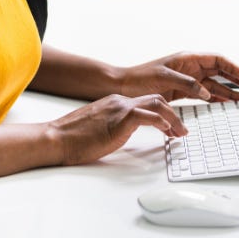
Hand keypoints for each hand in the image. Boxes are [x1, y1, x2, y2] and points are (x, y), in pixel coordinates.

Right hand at [48, 94, 184, 165]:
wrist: (56, 138)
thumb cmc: (73, 138)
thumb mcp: (99, 129)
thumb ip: (114, 126)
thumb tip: (125, 134)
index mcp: (115, 103)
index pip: (146, 102)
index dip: (163, 114)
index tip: (172, 127)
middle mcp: (120, 102)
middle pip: (156, 99)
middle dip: (173, 114)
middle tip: (182, 131)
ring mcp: (119, 109)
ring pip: (156, 104)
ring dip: (173, 118)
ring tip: (180, 133)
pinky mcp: (119, 119)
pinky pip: (146, 116)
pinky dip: (161, 122)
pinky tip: (167, 131)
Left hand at [119, 52, 238, 102]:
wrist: (123, 87)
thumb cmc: (140, 79)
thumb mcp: (165, 79)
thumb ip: (187, 84)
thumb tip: (206, 92)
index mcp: (188, 58)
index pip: (217, 60)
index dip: (234, 68)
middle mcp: (190, 67)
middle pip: (220, 72)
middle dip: (236, 80)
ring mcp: (187, 80)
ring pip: (214, 84)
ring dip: (229, 91)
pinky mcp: (182, 91)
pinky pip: (204, 94)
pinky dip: (215, 99)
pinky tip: (225, 103)